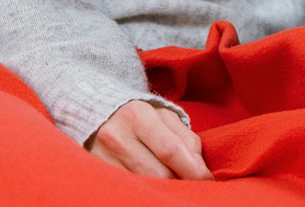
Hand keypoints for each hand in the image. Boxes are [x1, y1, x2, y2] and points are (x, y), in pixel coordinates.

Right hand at [86, 100, 212, 180]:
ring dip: (164, 190)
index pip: (172, 150)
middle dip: (181, 183)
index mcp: (138, 116)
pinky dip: (145, 191)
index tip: (208, 181)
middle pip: (158, 173)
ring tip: (175, 188)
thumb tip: (200, 169)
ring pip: (143, 185)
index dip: (194, 171)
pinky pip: (127, 188)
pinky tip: (154, 188)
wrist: (95, 112)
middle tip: (193, 188)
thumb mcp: (164, 117)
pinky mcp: (95, 171)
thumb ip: (186, 139)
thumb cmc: (139, 116)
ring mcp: (101, 156)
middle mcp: (116, 136)